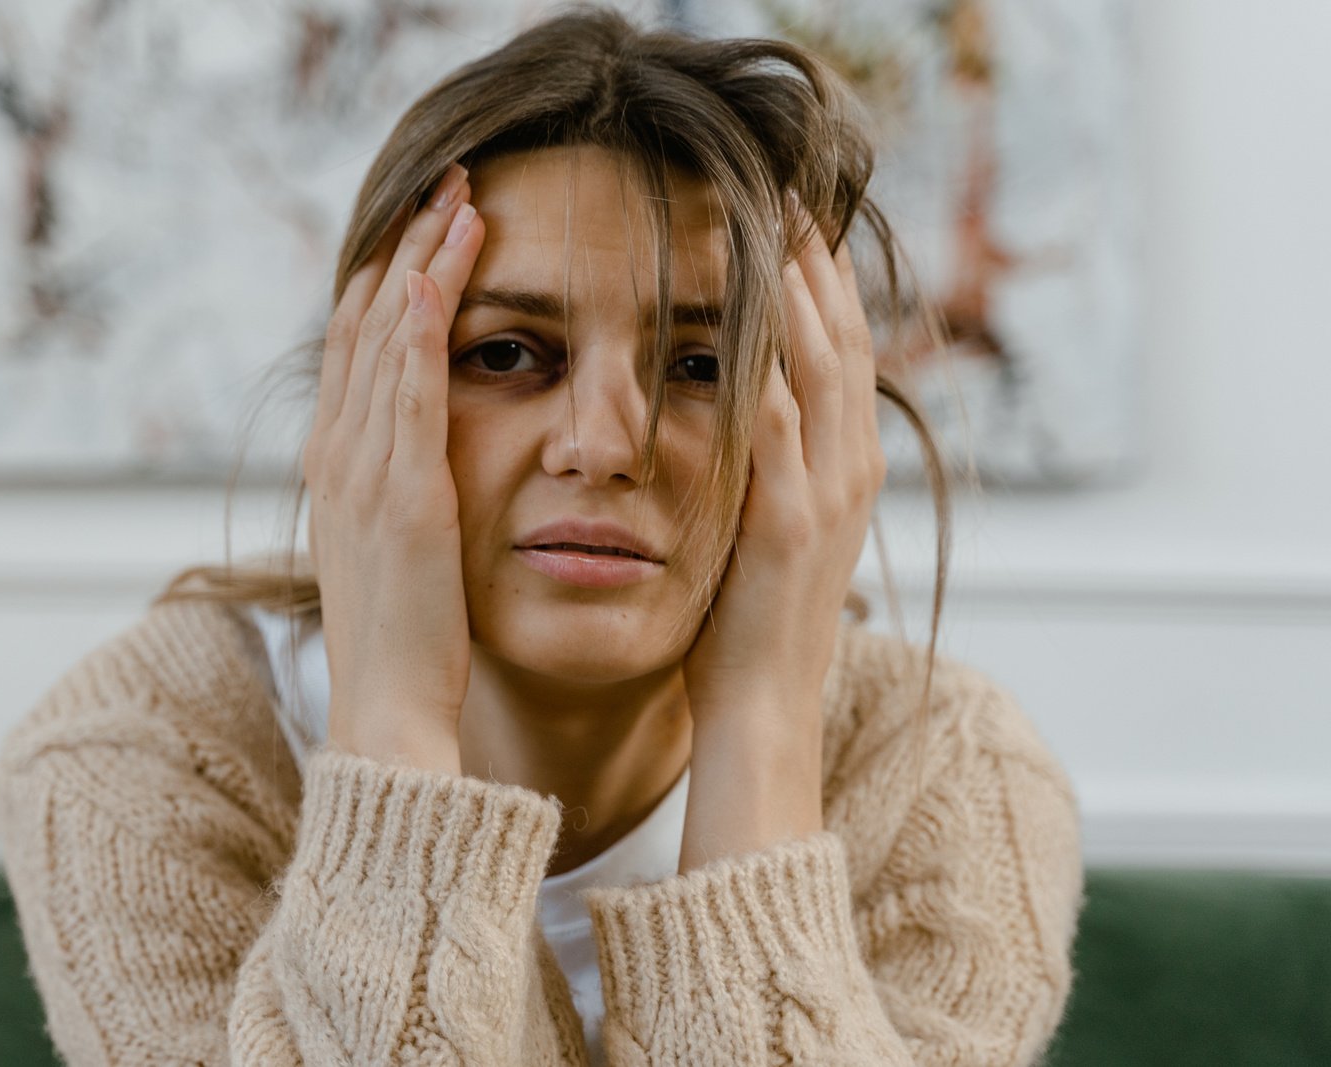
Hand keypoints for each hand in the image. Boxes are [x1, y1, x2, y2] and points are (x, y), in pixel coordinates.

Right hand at [302, 162, 485, 767]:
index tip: (427, 226)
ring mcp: (363, 471)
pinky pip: (408, 390)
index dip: (390, 278)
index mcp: (339, 467)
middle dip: (408, 245)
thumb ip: (399, 497)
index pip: (359, 348)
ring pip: (387, 339)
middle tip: (447, 181)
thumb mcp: (395, 556)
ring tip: (460, 196)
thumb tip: (422, 465)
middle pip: (367, 323)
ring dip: (423, 261)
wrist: (387, 714)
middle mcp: (338, 456)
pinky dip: (422, 326)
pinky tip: (441, 271)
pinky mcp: (401, 494)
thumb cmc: (405, 646)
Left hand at [681, 208, 885, 742]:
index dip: (829, 285)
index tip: (803, 222)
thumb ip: (773, 472)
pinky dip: (764, 361)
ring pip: (821, 366)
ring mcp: (826, 494)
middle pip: (844, 340)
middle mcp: (852, 470)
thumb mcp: (772, 534)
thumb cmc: (751, 628)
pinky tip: (744, 310)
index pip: (846, 354)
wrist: (762, 712)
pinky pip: (776, 423)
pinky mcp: (788, 521)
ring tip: (775, 220)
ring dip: (798, 290)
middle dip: (818, 264)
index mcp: (847, 470)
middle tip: (792, 192)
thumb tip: (747, 420)